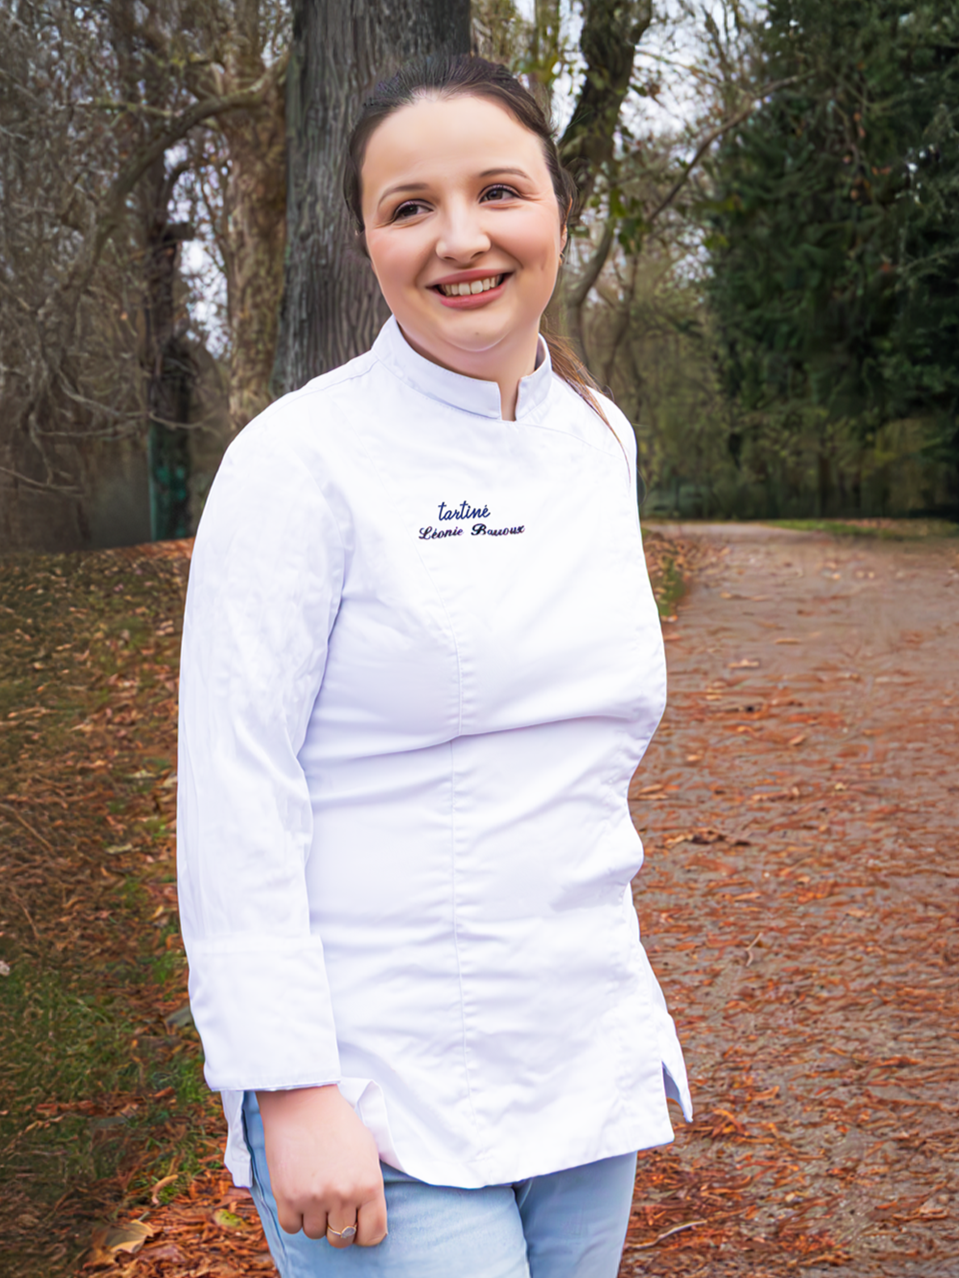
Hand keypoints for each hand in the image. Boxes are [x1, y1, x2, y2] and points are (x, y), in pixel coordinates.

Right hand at [256, 1085, 387, 1247]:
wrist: (303, 1103)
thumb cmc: (338, 1123)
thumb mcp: (367, 1151)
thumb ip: (370, 1186)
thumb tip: (369, 1216)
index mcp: (369, 1184)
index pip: (374, 1234)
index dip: (365, 1233)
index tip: (358, 1225)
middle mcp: (344, 1195)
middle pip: (342, 1239)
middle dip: (339, 1227)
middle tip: (332, 1206)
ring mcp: (315, 1198)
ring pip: (315, 1233)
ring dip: (314, 1218)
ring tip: (314, 1189)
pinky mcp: (288, 1198)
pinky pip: (292, 1228)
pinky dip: (294, 1216)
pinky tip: (298, 1193)